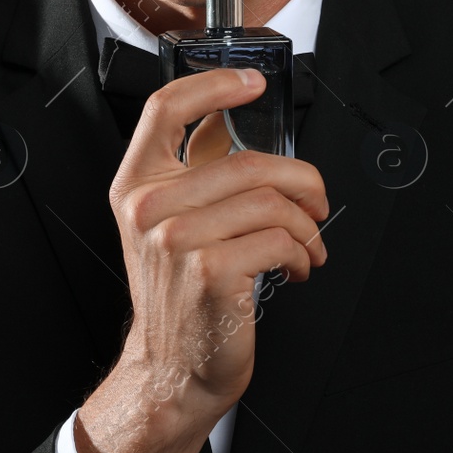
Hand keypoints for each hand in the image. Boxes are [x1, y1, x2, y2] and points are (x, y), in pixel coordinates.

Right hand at [75, 67, 329, 452]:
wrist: (171, 370)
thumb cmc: (179, 298)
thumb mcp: (170, 224)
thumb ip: (194, 170)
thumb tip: (226, 117)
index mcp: (135, 186)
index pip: (165, 109)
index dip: (213, 84)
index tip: (252, 82)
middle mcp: (149, 208)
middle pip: (246, 159)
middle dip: (301, 181)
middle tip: (316, 202)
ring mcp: (178, 240)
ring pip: (270, 200)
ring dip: (307, 225)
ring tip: (307, 244)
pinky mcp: (211, 271)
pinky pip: (280, 238)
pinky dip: (302, 252)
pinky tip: (296, 267)